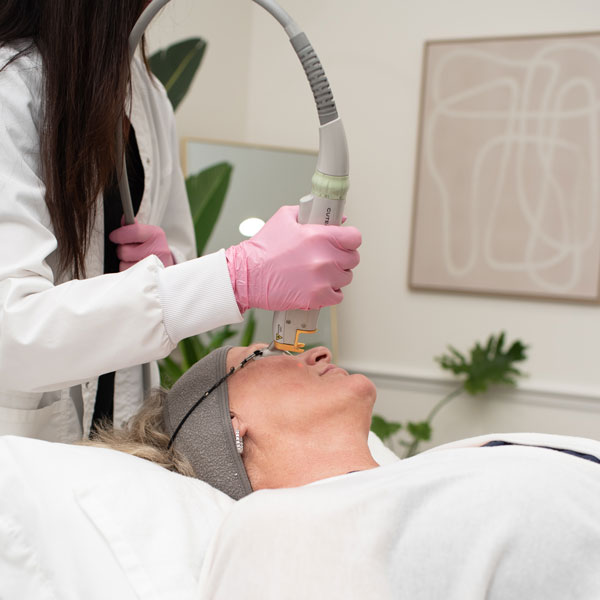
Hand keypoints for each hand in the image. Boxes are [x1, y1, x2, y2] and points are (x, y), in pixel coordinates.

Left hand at [108, 220, 174, 269]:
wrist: (166, 267)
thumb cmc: (152, 248)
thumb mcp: (147, 235)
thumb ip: (133, 227)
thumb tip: (123, 218)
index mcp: (156, 235)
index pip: (133, 231)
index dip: (119, 235)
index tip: (114, 237)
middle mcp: (158, 250)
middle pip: (125, 251)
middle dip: (122, 251)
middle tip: (129, 251)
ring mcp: (154, 265)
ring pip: (124, 264)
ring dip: (124, 263)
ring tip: (133, 261)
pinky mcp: (148, 278)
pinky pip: (127, 275)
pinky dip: (128, 273)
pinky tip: (135, 269)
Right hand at [225, 205, 360, 312]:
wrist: (246, 276)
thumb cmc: (262, 249)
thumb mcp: (284, 218)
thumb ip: (310, 213)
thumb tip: (335, 218)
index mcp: (319, 236)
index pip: (355, 238)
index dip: (349, 239)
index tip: (345, 241)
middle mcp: (324, 258)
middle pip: (353, 259)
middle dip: (342, 257)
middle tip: (329, 257)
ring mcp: (322, 280)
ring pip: (346, 278)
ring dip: (337, 275)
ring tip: (320, 273)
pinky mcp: (316, 298)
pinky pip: (337, 296)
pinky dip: (330, 293)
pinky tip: (318, 286)